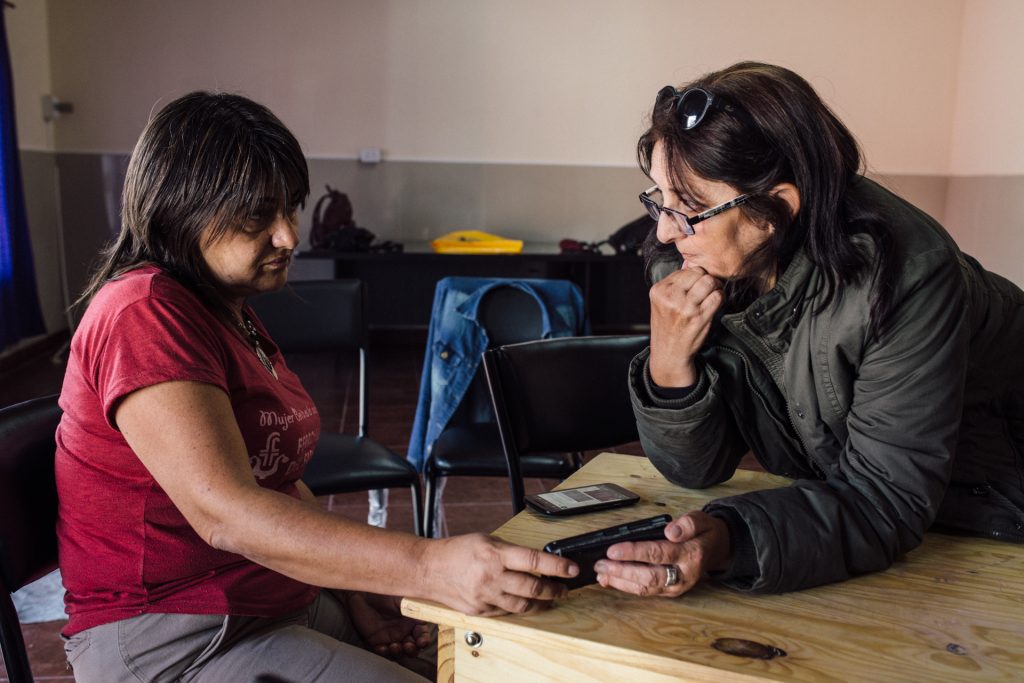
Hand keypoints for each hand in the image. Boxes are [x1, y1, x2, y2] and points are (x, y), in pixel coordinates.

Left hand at [343, 591, 431, 657]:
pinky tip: (382, 647)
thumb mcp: (403, 599)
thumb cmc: (385, 592)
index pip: (423, 634)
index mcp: (412, 620)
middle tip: (407, 645)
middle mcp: (403, 630)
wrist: (363, 593)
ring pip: (400, 652)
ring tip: (394, 646)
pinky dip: (384, 653)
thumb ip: (416, 607)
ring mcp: (390, 636)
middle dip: (412, 650)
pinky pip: (384, 652)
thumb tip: (431, 611)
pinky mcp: (376, 640)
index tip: (421, 642)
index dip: (424, 640)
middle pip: (414, 647)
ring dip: (399, 653)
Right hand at [423, 533, 577, 615]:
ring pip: (523, 605)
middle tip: (564, 589)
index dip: (557, 566)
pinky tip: (525, 603)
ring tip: (550, 600)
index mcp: (495, 554)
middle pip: (533, 587)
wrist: (430, 568)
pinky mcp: (480, 611)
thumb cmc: (458, 551)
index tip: (572, 569)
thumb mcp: (487, 541)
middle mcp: (491, 576)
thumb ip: (511, 552)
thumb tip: (537, 561)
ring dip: (541, 603)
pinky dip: (519, 608)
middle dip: (554, 590)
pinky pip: (507, 612)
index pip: (535, 560)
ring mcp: (486, 596)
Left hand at [593, 511, 730, 597]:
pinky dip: (626, 587)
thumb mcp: (701, 520)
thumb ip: (687, 524)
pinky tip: (610, 581)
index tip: (613, 550)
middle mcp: (683, 574)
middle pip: (649, 576)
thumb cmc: (704, 533)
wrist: (717, 550)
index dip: (634, 552)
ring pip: (645, 588)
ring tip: (601, 574)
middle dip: (622, 571)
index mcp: (691, 554)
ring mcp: (676, 586)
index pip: (659, 554)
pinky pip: (646, 592)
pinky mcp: (669, 592)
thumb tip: (670, 531)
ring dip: (621, 582)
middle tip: (600, 564)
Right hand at [648, 266, 723, 386]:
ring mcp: (685, 307)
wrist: (668, 353)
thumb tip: (689, 262)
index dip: (695, 276)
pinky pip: (717, 297)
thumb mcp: (663, 302)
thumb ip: (675, 282)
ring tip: (712, 294)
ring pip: (709, 282)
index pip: (685, 270)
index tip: (696, 285)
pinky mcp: (698, 317)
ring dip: (715, 287)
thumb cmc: (668, 327)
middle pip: (698, 273)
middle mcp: (670, 297)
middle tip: (707, 288)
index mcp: (659, 290)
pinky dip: (720, 298)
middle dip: (706, 279)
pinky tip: (715, 303)